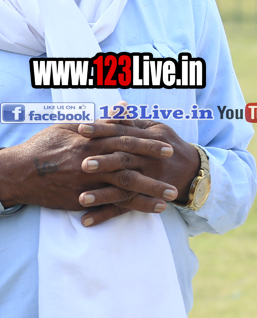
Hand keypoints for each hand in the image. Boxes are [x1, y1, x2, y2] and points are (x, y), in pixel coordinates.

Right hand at [0, 122, 180, 225]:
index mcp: (91, 140)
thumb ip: (100, 121)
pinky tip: (152, 210)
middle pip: (131, 161)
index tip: (167, 144)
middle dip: (154, 165)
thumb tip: (123, 108)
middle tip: (176, 169)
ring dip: (151, 190)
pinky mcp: (83, 197)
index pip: (126, 139)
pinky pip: (113, 203)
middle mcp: (93, 159)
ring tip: (171, 196)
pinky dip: (133, 206)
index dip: (148, 143)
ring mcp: (89, 180)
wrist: (19, 172)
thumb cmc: (44, 146)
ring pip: (126, 184)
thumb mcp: (69, 127)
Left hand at [74, 117, 201, 224]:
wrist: (193, 171)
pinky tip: (86, 220)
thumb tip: (110, 111)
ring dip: (103, 193)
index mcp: (149, 138)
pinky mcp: (145, 197)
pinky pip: (125, 207)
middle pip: (125, 159)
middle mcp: (149, 160)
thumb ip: (131, 122)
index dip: (103, 130)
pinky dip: (106, 215)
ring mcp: (149, 179)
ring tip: (82, 198)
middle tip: (84, 164)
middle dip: (105, 162)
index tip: (81, 128)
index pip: (123, 132)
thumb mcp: (155, 129)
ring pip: (125, 186)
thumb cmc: (168, 145)